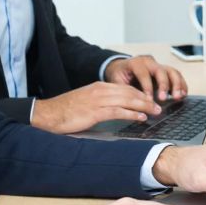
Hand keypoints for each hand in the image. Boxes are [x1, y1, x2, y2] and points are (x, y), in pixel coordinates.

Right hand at [30, 82, 162, 134]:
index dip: (140, 94)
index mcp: (98, 87)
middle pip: (130, 92)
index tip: (150, 100)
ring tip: (155, 111)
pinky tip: (141, 117)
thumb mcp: (85, 102)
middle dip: (146, 99)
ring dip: (144, 105)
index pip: (125, 88)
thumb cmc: (64, 111)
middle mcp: (100, 91)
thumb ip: (100, 103)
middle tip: (158, 106)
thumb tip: (114, 110)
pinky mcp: (94, 112)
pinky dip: (132, 114)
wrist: (47, 114)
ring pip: (127, 100)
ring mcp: (98, 101)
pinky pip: (118, 111)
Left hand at [105, 55, 187, 102]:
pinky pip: (176, 75)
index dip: (147, 87)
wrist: (122, 66)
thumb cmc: (120, 74)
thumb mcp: (116, 80)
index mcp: (136, 63)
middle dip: (164, 85)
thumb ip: (123, 91)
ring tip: (178, 97)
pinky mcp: (165, 70)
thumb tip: (129, 105)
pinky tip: (183, 93)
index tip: (149, 100)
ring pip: (172, 71)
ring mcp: (159, 65)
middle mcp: (150, 62)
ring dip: (177, 84)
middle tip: (163, 98)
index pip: (144, 74)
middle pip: (161, 71)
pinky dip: (181, 84)